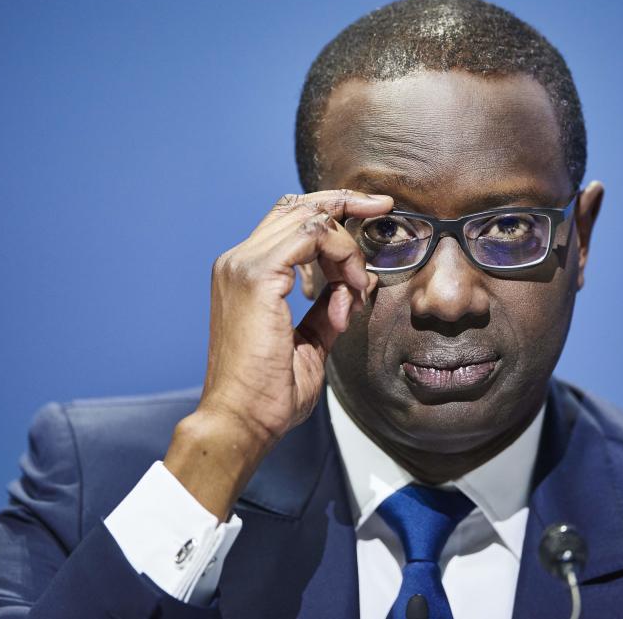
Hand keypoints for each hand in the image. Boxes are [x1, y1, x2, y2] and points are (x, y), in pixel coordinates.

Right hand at [164, 189, 392, 518]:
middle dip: (346, 201)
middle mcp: (238, 261)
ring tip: (358, 287)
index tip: (371, 212)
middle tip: (384, 206)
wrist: (240, 421)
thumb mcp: (309, 343)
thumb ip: (327, 311)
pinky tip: (349, 289)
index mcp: (244, 273)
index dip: (331, 210)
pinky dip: (341, 256)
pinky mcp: (257, 275)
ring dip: (347, 246)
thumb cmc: (269, 393)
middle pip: (298, 205)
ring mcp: (243, 264)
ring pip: (310, 218)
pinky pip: (312, 236)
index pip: (289, 220)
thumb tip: (350, 288)